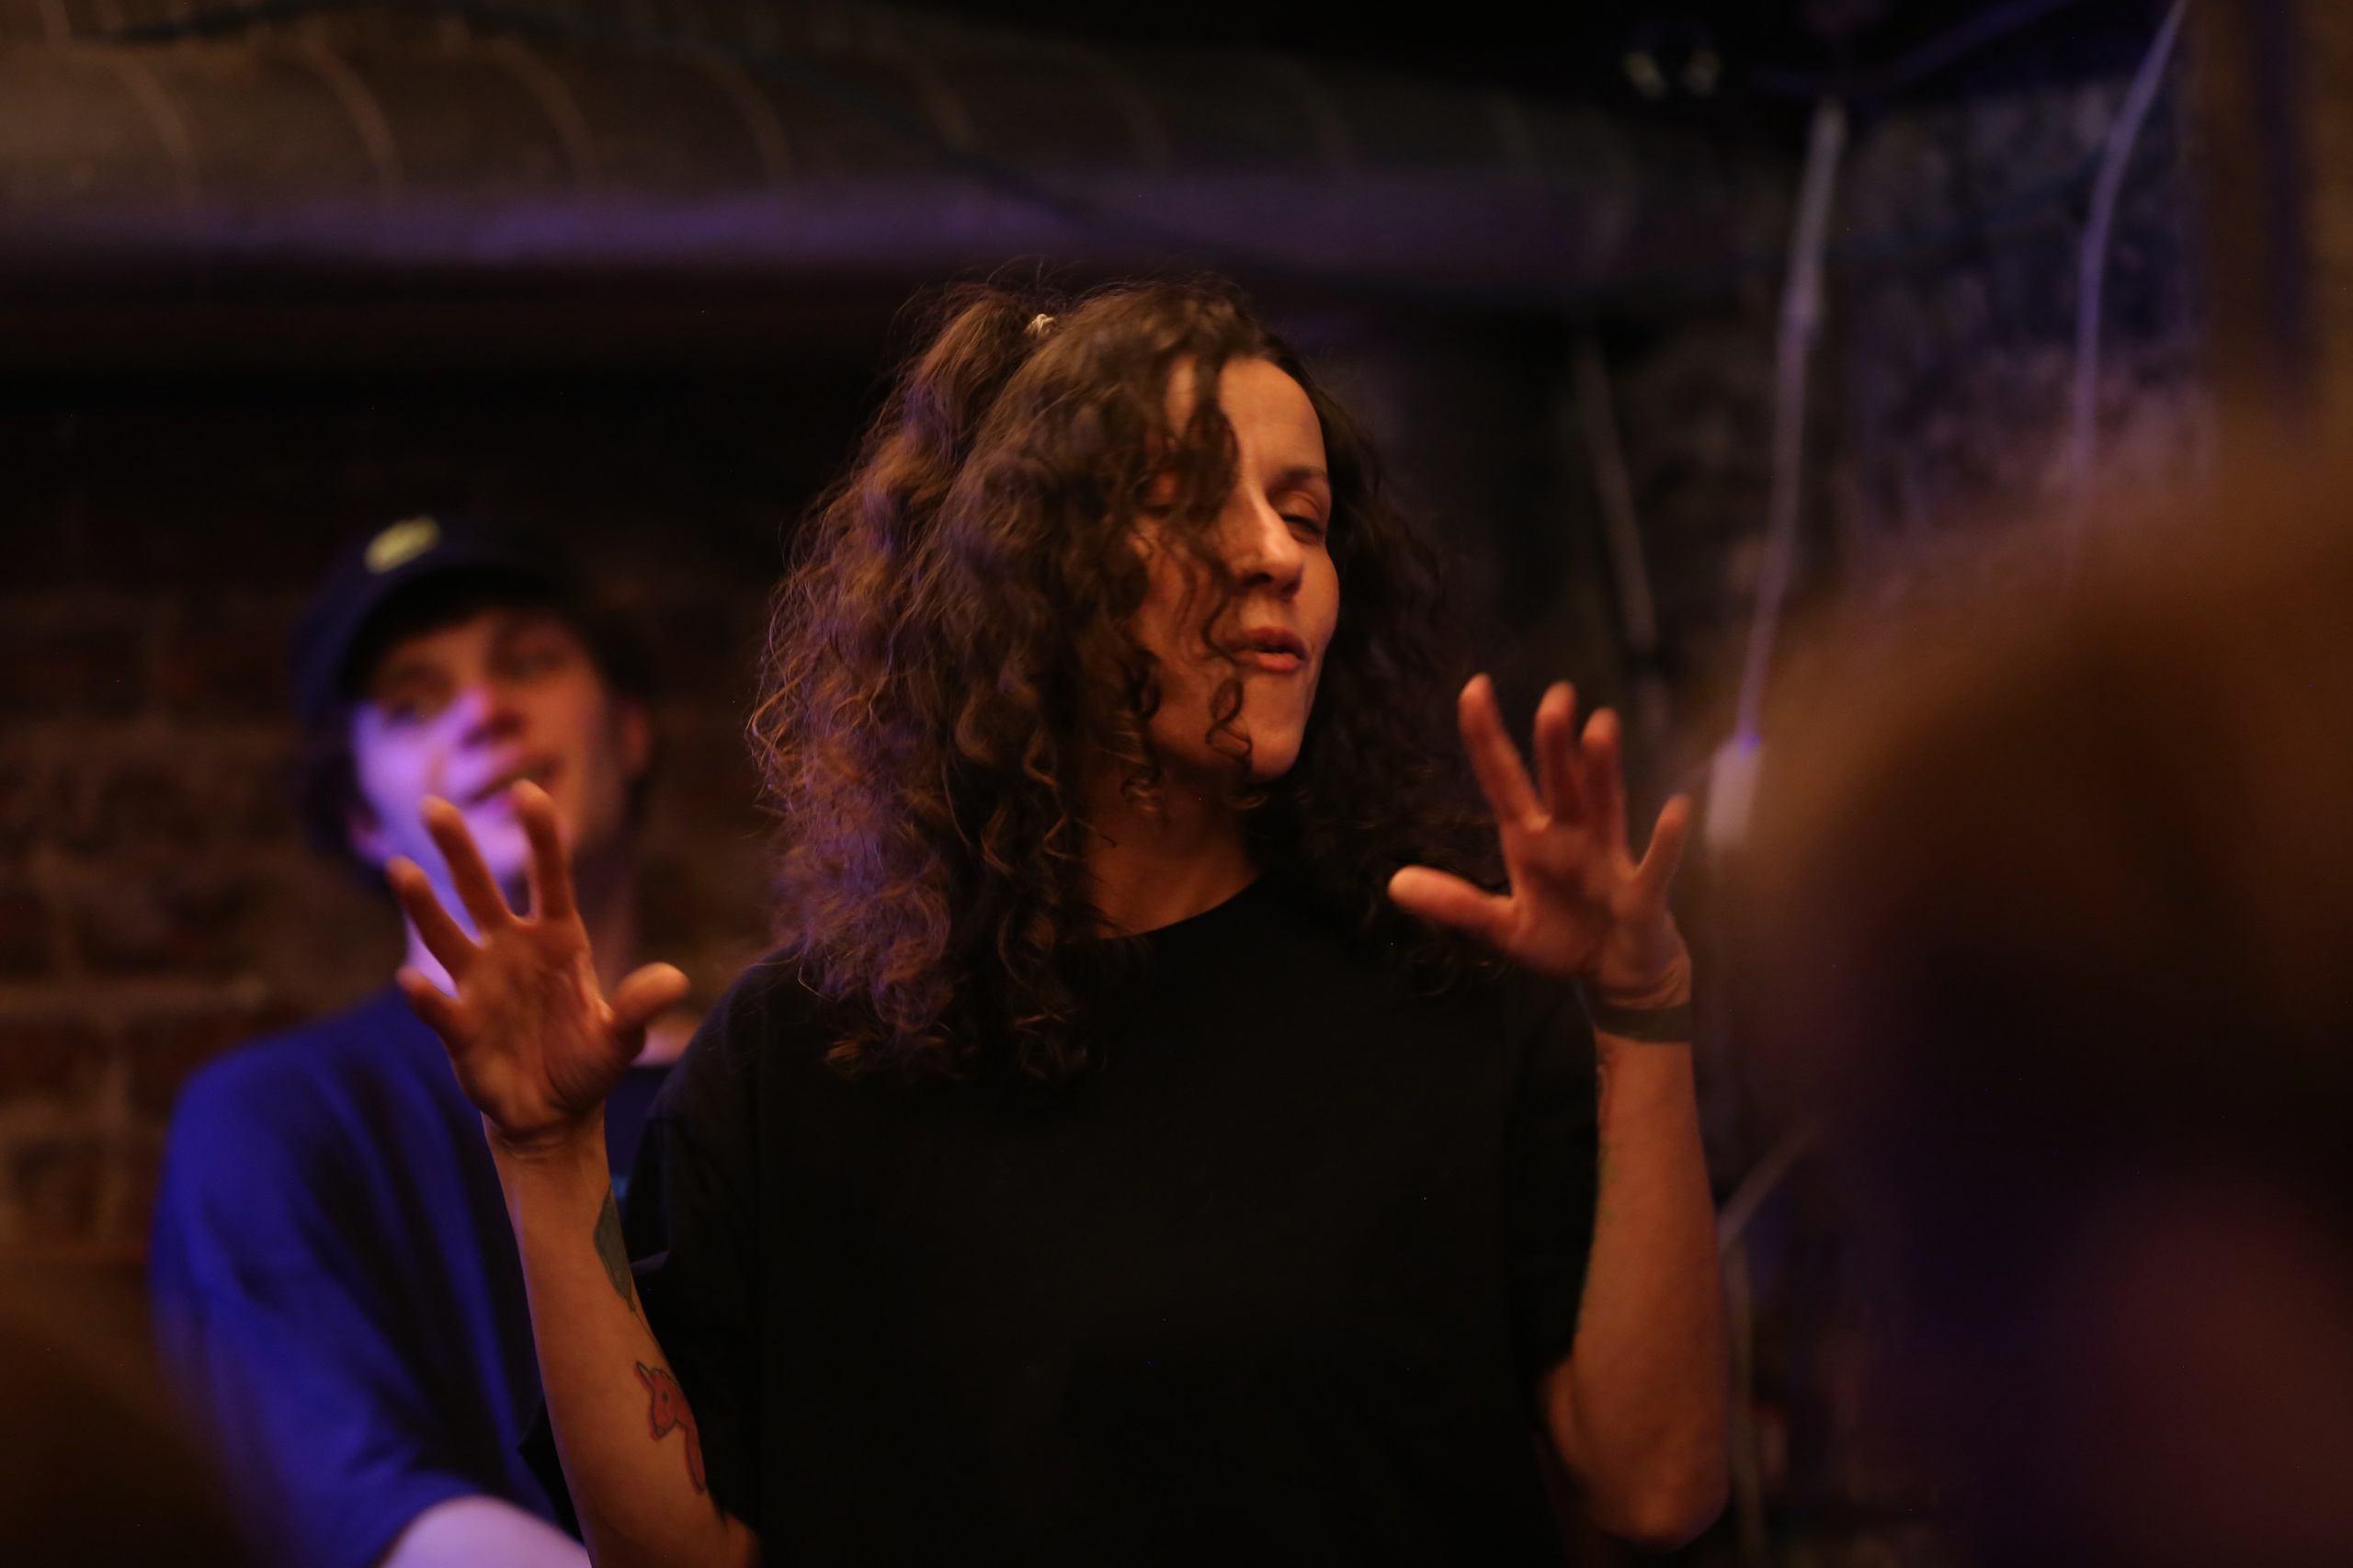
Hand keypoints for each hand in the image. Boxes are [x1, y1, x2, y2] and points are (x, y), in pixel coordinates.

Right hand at [388, 781, 689, 1154]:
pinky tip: (411, 982)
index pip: (549, 878)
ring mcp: (480, 986)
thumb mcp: (622, 1038)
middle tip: (434, 804)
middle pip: (481, 891)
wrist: (552, 1114)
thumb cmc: (586, 1063)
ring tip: (401, 869)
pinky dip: (426, 997)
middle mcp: (511, 951)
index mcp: (557, 940)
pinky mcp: (460, 1028)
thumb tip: (674, 979)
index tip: (529, 793)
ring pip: (446, 936)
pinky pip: (440, 1006)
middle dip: (459, 850)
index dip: (540, 837)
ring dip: (424, 906)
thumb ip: (641, 1006)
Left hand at [1389, 676, 1690, 1001]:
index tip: (1473, 688)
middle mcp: (1570, 837)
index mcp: (1530, 840)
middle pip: (1559, 781)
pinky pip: (1654, 864)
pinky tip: (1675, 809)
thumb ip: (1455, 904)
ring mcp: (1608, 859)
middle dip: (1555, 742)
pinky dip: (1666, 840)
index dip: (1487, 737)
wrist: (1617, 976)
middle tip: (1555, 696)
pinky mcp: (1643, 893)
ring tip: (1600, 727)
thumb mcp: (1501, 927)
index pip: (1503, 779)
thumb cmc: (1562, 940)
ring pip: (1605, 805)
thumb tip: (1394, 884)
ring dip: (1602, 770)